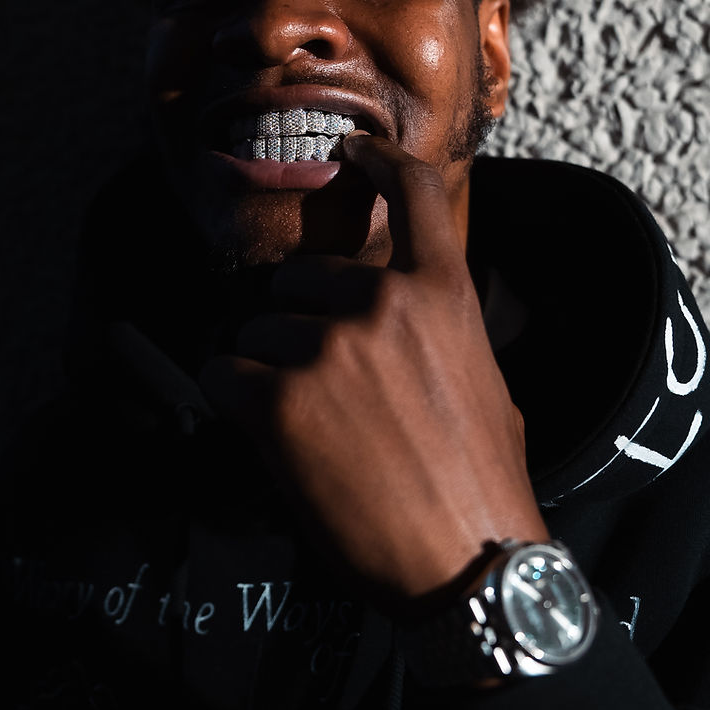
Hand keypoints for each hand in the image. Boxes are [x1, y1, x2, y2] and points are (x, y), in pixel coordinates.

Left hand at [199, 135, 546, 602]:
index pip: (411, 194)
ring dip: (272, 371)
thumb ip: (438, 330)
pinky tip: (273, 441)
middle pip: (300, 279)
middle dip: (301, 324)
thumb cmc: (482, 481)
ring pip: (259, 331)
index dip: (376, 161)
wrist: (467, 560)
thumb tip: (409, 321)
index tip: (351, 149)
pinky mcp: (280, 400)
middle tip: (329, 392)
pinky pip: (225, 375)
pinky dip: (236, 404)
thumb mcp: (484, 381)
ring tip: (314, 430)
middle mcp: (382, 303)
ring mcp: (328, 349)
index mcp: (442, 293)